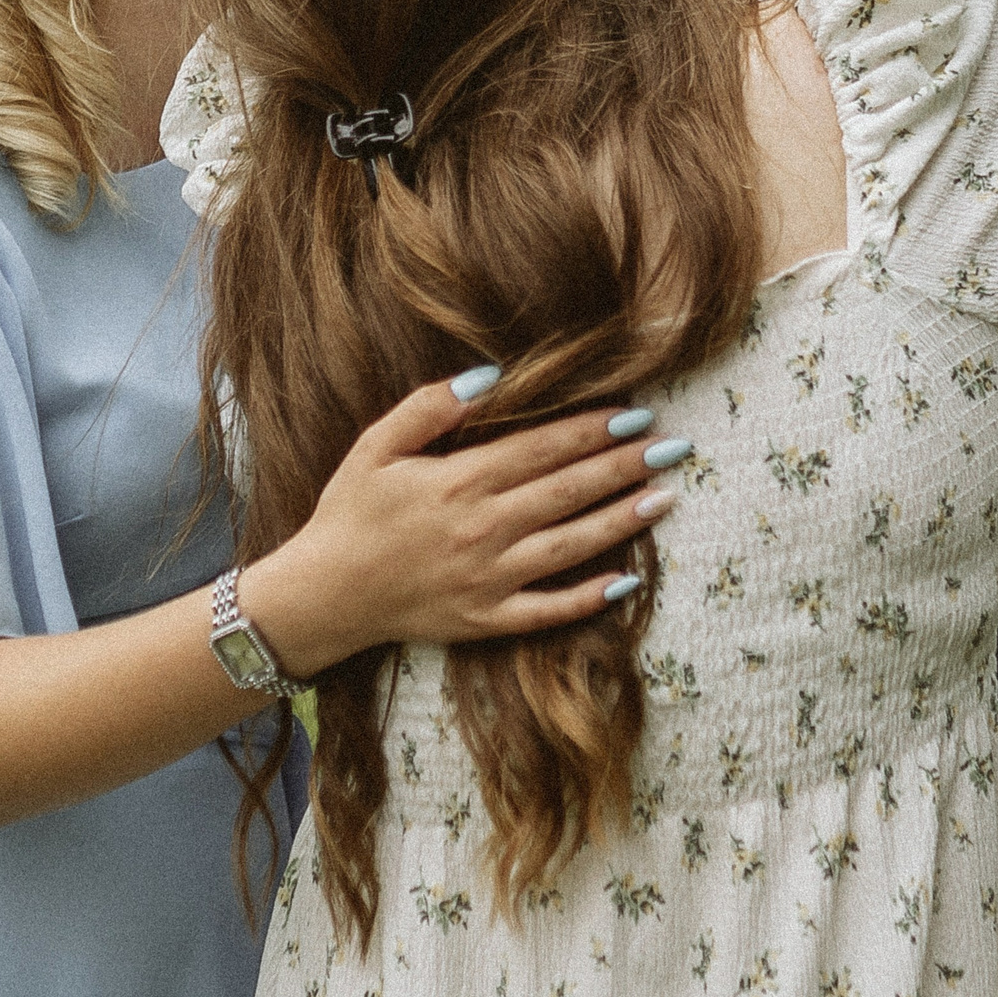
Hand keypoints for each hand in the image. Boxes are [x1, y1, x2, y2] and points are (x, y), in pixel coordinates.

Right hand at [237, 371, 684, 678]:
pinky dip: (589, 598)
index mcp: (458, 482)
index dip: (592, 428)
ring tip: (666, 496)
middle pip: (568, 491)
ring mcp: (489, 579)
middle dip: (624, 465)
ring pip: (572, 545)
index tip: (635, 412)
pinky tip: (627, 581)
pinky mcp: (487, 620)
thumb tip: (489, 376)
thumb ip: (428, 407)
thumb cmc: (349, 513)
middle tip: (673, 446)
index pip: (541, 448)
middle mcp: (482, 530)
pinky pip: (548, 610)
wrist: (324, 594)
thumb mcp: (376, 446)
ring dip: (623, 519)